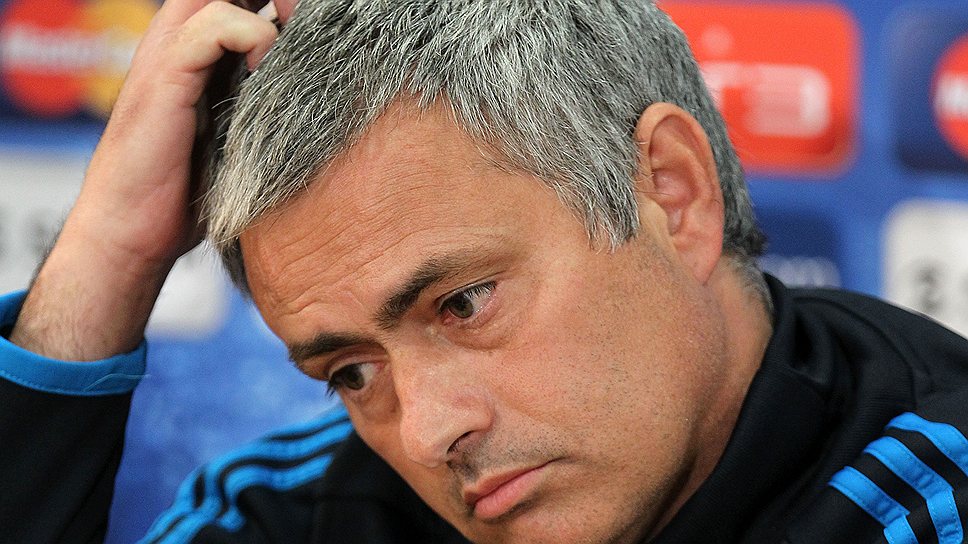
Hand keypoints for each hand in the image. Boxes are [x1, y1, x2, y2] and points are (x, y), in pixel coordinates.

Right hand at [9, 0, 291, 360]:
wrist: (130, 233)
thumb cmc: (184, 194)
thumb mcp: (236, 137)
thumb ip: (261, 102)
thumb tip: (320, 99)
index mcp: (198, 50)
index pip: (242, 2)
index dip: (280, 8)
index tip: (317, 31)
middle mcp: (179, 40)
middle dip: (277, 3)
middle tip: (310, 28)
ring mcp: (169, 53)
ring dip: (272, 12)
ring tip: (295, 49)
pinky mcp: (166, 76)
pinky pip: (216, 24)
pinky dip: (253, 37)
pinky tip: (265, 73)